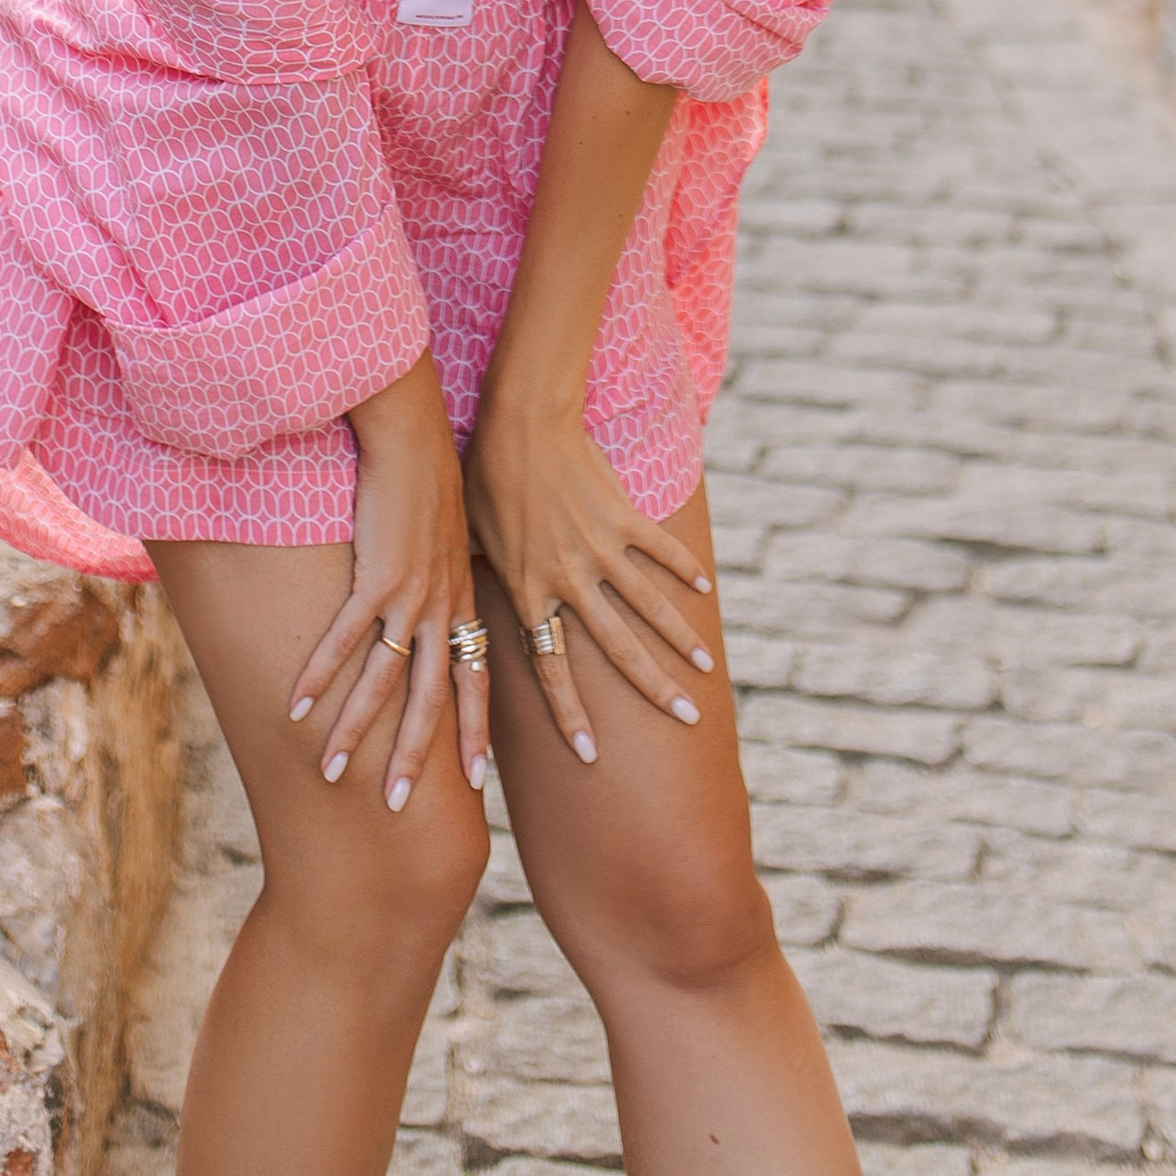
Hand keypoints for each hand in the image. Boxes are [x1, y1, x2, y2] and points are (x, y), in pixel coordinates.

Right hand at [287, 356, 489, 809]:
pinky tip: (296, 706)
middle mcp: (442, 608)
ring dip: (356, 732)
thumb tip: (432, 600)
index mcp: (462, 602)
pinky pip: (346, 638)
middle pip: (432, 699)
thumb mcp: (448, 538)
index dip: (476, 733)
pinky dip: (321, 674)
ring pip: (385, 681)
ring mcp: (410, 595)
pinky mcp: (377, 575)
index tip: (479, 784)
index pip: (474, 680)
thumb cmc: (429, 479)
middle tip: (400, 811)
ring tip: (331, 774)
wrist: (416, 435)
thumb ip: (443, 578)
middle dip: (416, 758)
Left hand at [462, 390, 713, 763]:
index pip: (551, 667)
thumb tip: (468, 608)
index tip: (591, 755)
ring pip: (650, 607)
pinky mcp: (622, 515)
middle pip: (619, 650)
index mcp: (529, 591)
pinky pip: (659, 550)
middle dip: (655, 690)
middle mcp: (569, 579)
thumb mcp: (473, 537)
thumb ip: (485, 578)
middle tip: (686, 720)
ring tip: (707, 670)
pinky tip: (703, 590)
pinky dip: (682, 569)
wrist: (521, 421)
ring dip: (681, 641)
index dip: (569, 714)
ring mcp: (600, 548)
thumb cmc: (484, 475)